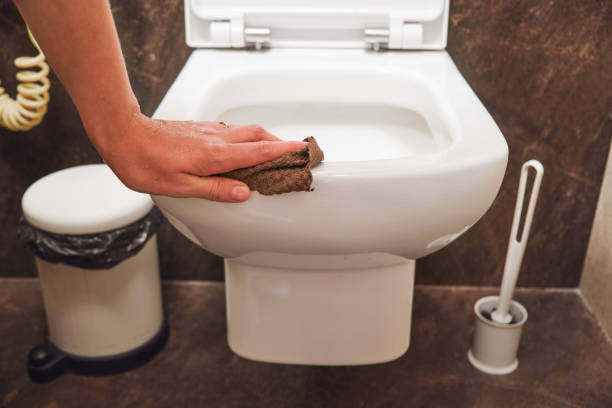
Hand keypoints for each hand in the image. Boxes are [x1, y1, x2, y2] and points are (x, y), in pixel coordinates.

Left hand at [95, 112, 305, 201]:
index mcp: (215, 156)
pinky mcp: (199, 128)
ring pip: (245, 130)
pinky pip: (232, 131)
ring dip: (264, 138)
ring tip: (274, 149)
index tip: (300, 150)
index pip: (257, 152)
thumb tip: (243, 193)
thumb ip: (215, 189)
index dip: (282, 151)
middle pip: (257, 136)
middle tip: (294, 150)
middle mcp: (216, 139)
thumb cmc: (145, 162)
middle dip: (279, 142)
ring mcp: (208, 131)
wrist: (123, 134)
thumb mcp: (179, 186)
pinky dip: (246, 137)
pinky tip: (242, 146)